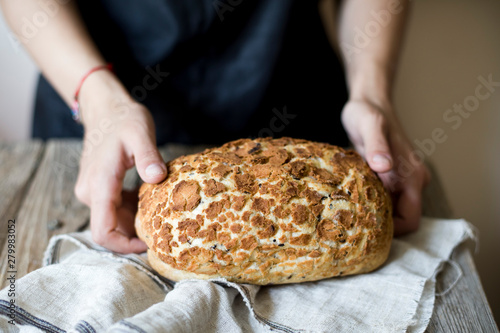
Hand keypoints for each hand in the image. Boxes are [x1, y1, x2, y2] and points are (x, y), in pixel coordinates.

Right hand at [74, 93, 166, 252]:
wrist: (106, 108)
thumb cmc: (124, 119)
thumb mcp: (140, 133)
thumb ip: (148, 156)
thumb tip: (157, 178)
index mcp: (99, 184)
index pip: (103, 231)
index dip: (124, 245)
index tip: (148, 245)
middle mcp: (90, 192)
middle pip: (110, 229)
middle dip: (134, 235)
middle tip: (163, 230)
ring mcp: (92, 191)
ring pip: (112, 220)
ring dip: (134, 222)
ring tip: (160, 214)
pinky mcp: (98, 188)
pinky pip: (114, 209)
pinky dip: (131, 210)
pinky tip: (149, 200)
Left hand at [341, 99, 429, 234]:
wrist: (368, 102)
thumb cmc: (368, 112)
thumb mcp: (369, 124)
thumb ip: (376, 145)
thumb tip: (383, 166)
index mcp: (412, 176)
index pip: (410, 220)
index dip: (391, 230)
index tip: (364, 228)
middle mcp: (411, 182)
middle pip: (401, 220)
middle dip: (379, 226)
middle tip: (349, 225)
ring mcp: (401, 181)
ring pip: (390, 211)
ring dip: (372, 216)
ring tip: (346, 215)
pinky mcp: (388, 178)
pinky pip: (382, 200)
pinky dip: (368, 205)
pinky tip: (347, 202)